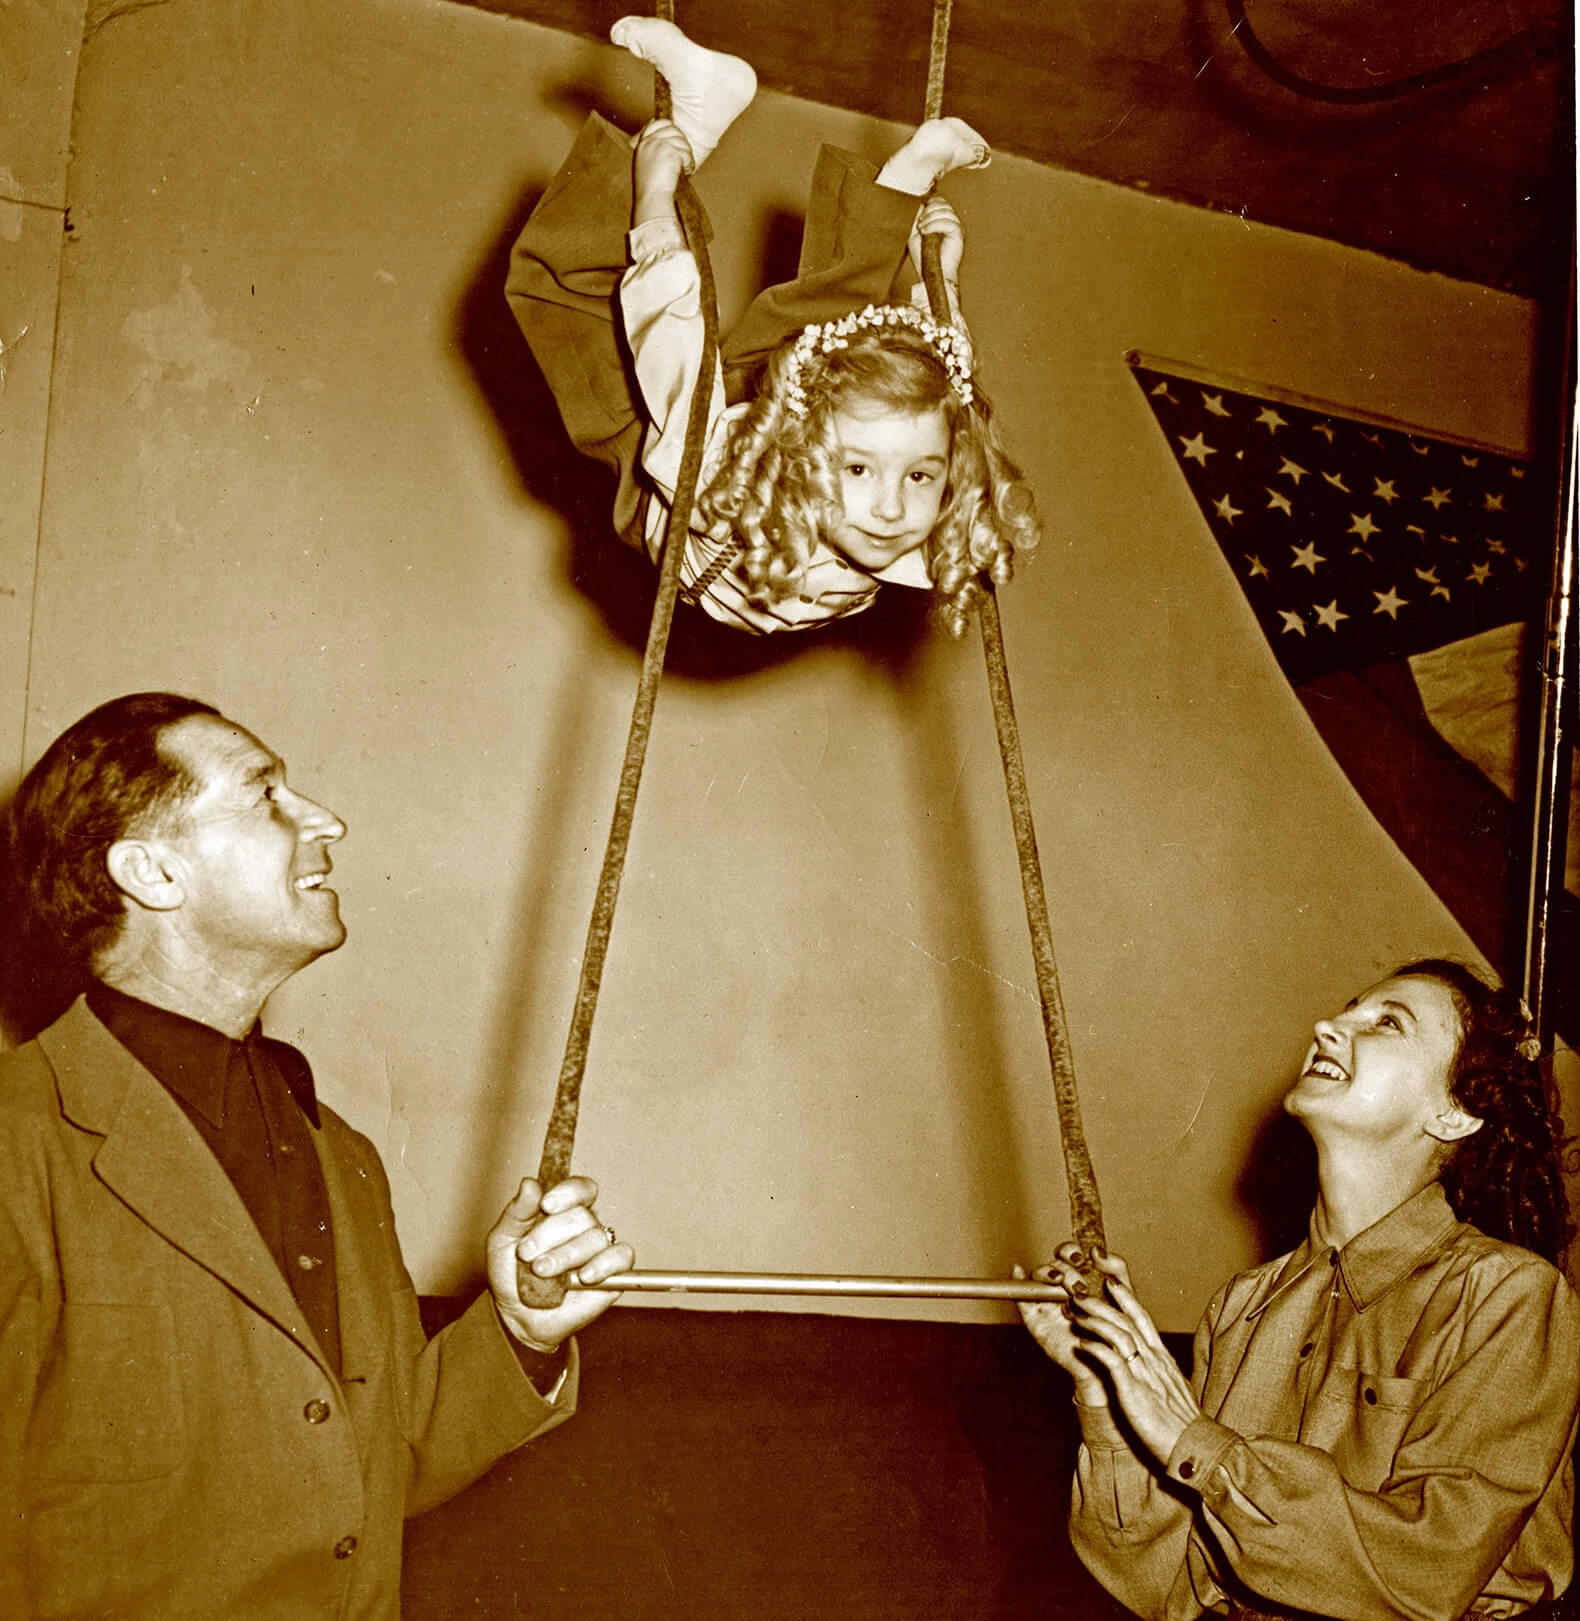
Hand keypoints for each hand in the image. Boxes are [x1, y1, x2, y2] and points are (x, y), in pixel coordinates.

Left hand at [485, 1176, 633, 1350]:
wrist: (517, 1316)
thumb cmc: (511, 1274)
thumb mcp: (503, 1240)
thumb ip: (516, 1211)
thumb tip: (530, 1183)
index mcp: (562, 1211)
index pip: (580, 1188)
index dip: (567, 1193)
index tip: (547, 1205)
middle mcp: (585, 1226)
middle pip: (582, 1216)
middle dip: (551, 1235)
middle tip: (527, 1255)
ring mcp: (600, 1249)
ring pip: (596, 1238)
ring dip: (567, 1255)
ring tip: (543, 1271)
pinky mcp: (613, 1273)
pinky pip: (621, 1257)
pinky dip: (604, 1264)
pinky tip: (583, 1276)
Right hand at [632, 118, 693, 224]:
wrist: (652, 199)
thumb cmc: (649, 190)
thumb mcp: (644, 166)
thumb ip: (653, 152)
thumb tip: (669, 146)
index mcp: (643, 145)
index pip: (656, 124)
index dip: (668, 125)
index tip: (676, 133)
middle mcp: (651, 142)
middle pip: (673, 129)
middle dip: (681, 141)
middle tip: (684, 156)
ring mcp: (660, 146)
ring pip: (682, 141)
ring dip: (687, 155)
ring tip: (684, 167)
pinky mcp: (671, 152)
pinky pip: (687, 153)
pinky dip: (690, 164)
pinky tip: (686, 172)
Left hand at [908, 196, 963, 283]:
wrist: (930, 274)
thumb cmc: (923, 258)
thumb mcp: (915, 233)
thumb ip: (918, 218)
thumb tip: (921, 202)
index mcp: (943, 221)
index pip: (941, 202)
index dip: (930, 203)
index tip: (920, 214)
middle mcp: (952, 223)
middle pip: (943, 204)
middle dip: (928, 210)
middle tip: (919, 224)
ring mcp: (956, 228)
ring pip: (946, 211)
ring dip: (930, 218)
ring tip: (921, 229)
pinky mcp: (958, 234)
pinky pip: (948, 222)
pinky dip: (934, 225)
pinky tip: (925, 232)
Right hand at [1016, 1242, 1108, 1405]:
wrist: (1107, 1364)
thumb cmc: (1115, 1333)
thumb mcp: (1122, 1298)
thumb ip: (1116, 1270)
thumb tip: (1098, 1250)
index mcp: (1079, 1279)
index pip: (1067, 1255)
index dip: (1070, 1252)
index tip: (1080, 1258)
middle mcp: (1061, 1289)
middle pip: (1052, 1264)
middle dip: (1064, 1269)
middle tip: (1079, 1285)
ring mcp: (1047, 1303)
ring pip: (1036, 1277)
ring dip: (1046, 1274)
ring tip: (1061, 1287)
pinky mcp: (1035, 1319)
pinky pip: (1020, 1298)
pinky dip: (1016, 1282)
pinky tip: (1018, 1272)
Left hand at [1061, 1249, 1201, 1464]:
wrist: (1197, 1448)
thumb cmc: (1184, 1424)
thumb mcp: (1174, 1390)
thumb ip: (1160, 1374)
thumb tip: (1152, 1366)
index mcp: (1163, 1359)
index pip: (1143, 1319)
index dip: (1126, 1298)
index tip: (1111, 1282)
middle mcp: (1155, 1360)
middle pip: (1126, 1320)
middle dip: (1101, 1302)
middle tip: (1079, 1291)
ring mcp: (1145, 1374)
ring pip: (1118, 1334)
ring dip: (1095, 1320)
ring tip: (1075, 1312)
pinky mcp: (1135, 1392)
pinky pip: (1112, 1362)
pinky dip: (1096, 1349)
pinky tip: (1081, 1344)